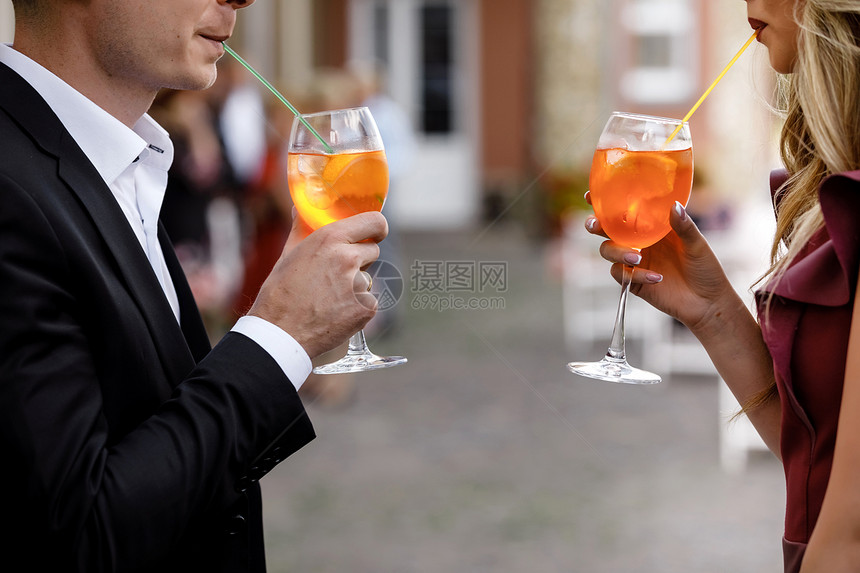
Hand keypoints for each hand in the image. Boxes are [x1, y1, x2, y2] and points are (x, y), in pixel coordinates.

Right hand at [248, 210, 388, 357]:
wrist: (281, 333)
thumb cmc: (280, 293)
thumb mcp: (288, 254)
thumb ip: (302, 229)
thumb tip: (299, 209)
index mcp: (330, 238)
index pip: (375, 221)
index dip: (377, 228)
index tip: (376, 233)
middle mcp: (348, 257)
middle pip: (372, 251)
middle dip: (360, 260)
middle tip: (336, 275)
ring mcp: (359, 283)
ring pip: (367, 279)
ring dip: (355, 286)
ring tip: (329, 299)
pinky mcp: (367, 307)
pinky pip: (369, 301)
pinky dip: (357, 307)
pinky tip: (336, 313)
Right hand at [584, 195, 735, 334]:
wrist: (708, 302)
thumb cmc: (706, 269)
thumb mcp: (698, 244)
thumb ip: (684, 226)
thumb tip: (673, 205)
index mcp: (651, 227)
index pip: (624, 212)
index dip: (604, 203)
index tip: (591, 196)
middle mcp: (639, 242)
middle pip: (607, 230)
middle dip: (596, 225)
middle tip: (596, 226)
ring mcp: (635, 263)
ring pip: (608, 252)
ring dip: (618, 252)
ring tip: (638, 258)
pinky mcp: (634, 282)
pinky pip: (622, 275)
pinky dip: (636, 275)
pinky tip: (658, 278)